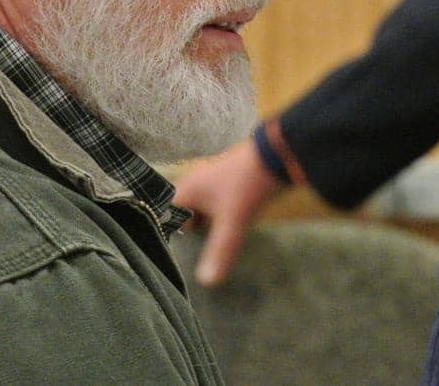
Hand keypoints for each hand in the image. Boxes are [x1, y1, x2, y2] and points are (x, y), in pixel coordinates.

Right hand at [174, 136, 284, 286]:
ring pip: (198, 213)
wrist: (277, 155)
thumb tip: (205, 283)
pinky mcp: (229, 186)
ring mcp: (212, 184)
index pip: (163, 215)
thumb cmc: (247, 186)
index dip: (161, 235)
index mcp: (187, 190)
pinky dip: (214, 223)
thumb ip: (219, 252)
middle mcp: (195, 185)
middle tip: (180, 262)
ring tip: (197, 255)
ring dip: (200, 230)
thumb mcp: (232, 222)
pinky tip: (220, 238)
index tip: (162, 258)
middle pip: (180, 216)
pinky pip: (213, 209)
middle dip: (182, 235)